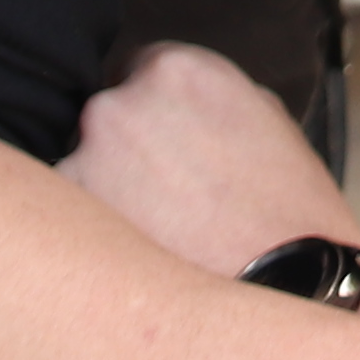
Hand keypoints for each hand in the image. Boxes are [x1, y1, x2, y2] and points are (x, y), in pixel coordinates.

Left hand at [64, 38, 356, 275]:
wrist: (287, 289)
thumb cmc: (293, 219)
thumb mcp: (273, 128)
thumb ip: (221, 98)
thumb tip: (197, 107)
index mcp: (181, 70)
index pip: (139, 69)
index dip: (155, 114)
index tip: (165, 147)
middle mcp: (126, 100)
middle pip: (107, 119)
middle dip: (127, 153)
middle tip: (163, 199)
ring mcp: (90, 153)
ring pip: (82, 166)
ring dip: (105, 191)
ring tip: (153, 235)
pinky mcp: (69, 209)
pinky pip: (67, 214)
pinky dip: (90, 235)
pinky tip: (133, 257)